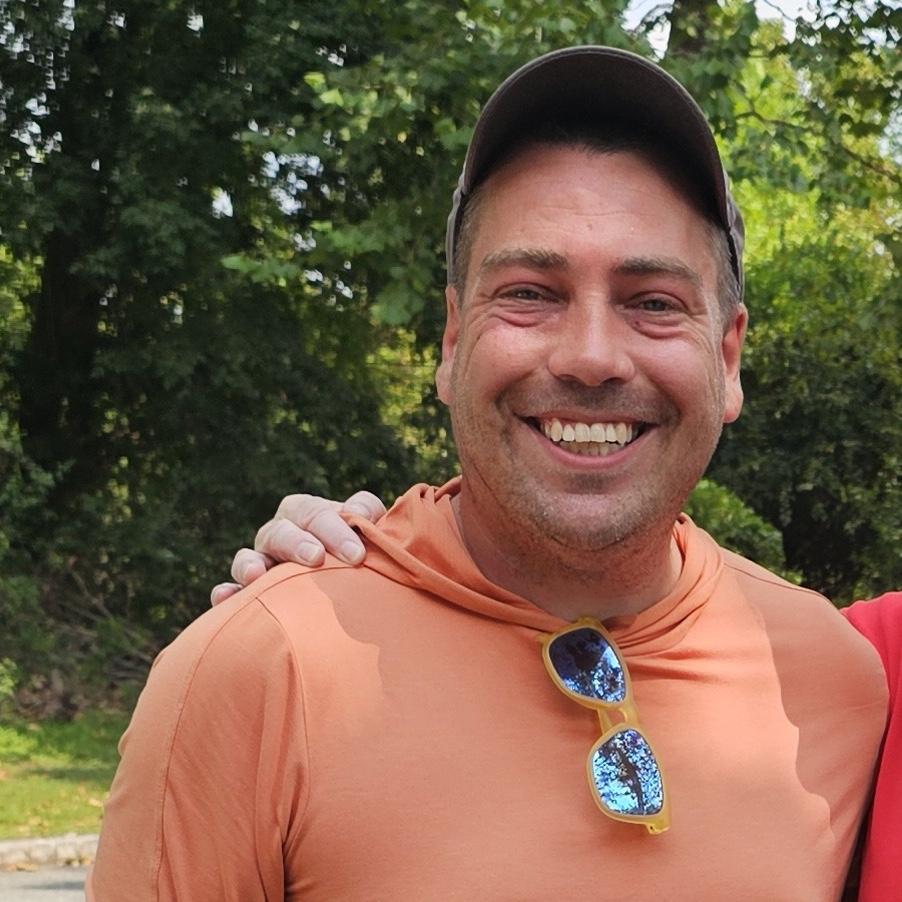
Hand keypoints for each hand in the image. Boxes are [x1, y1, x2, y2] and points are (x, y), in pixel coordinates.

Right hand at [210, 491, 385, 605]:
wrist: (355, 592)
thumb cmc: (362, 555)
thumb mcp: (370, 533)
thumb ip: (368, 515)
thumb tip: (361, 514)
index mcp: (308, 515)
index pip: (315, 512)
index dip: (334, 527)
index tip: (356, 553)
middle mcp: (280, 535)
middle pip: (282, 531)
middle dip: (298, 542)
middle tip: (317, 558)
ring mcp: (261, 563)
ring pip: (248, 557)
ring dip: (251, 564)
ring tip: (259, 574)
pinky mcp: (248, 594)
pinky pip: (231, 592)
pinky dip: (226, 593)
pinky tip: (224, 597)